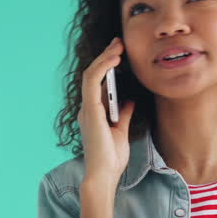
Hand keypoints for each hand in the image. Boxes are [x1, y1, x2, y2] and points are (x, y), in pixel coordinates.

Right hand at [77, 36, 136, 183]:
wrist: (104, 174)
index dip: (107, 66)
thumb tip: (129, 99)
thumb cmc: (111, 158)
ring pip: (91, 74)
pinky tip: (114, 59)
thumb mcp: (121, 130)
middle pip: (93, 74)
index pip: (98, 83)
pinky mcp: (89, 110)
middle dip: (106, 56)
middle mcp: (87, 108)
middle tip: (119, 42)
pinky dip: (103, 67)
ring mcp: (86, 108)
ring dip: (105, 58)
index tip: (120, 53)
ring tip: (118, 46)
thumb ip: (122, 114)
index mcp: (93, 112)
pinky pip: (92, 82)